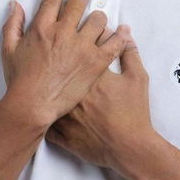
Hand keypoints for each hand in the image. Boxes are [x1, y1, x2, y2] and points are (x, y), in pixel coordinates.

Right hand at [1, 0, 129, 126]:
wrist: (33, 105)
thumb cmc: (19, 80)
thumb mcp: (9, 50)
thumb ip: (12, 25)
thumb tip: (16, 5)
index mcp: (42, 28)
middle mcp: (64, 32)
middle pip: (78, 2)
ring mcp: (82, 47)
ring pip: (98, 20)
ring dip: (98, 17)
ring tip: (98, 19)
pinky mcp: (96, 62)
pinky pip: (113, 44)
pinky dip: (119, 36)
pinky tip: (123, 32)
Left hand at [45, 33, 154, 175]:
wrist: (129, 147)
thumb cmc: (135, 112)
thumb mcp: (137, 78)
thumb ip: (129, 52)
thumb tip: (124, 31)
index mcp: (90, 73)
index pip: (80, 47)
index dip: (81, 38)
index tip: (81, 35)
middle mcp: (72, 89)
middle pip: (59, 65)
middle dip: (61, 55)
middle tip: (63, 52)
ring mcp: (63, 111)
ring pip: (44, 90)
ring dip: (45, 81)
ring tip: (48, 75)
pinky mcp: (59, 131)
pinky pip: (42, 116)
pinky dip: (41, 108)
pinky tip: (41, 102)